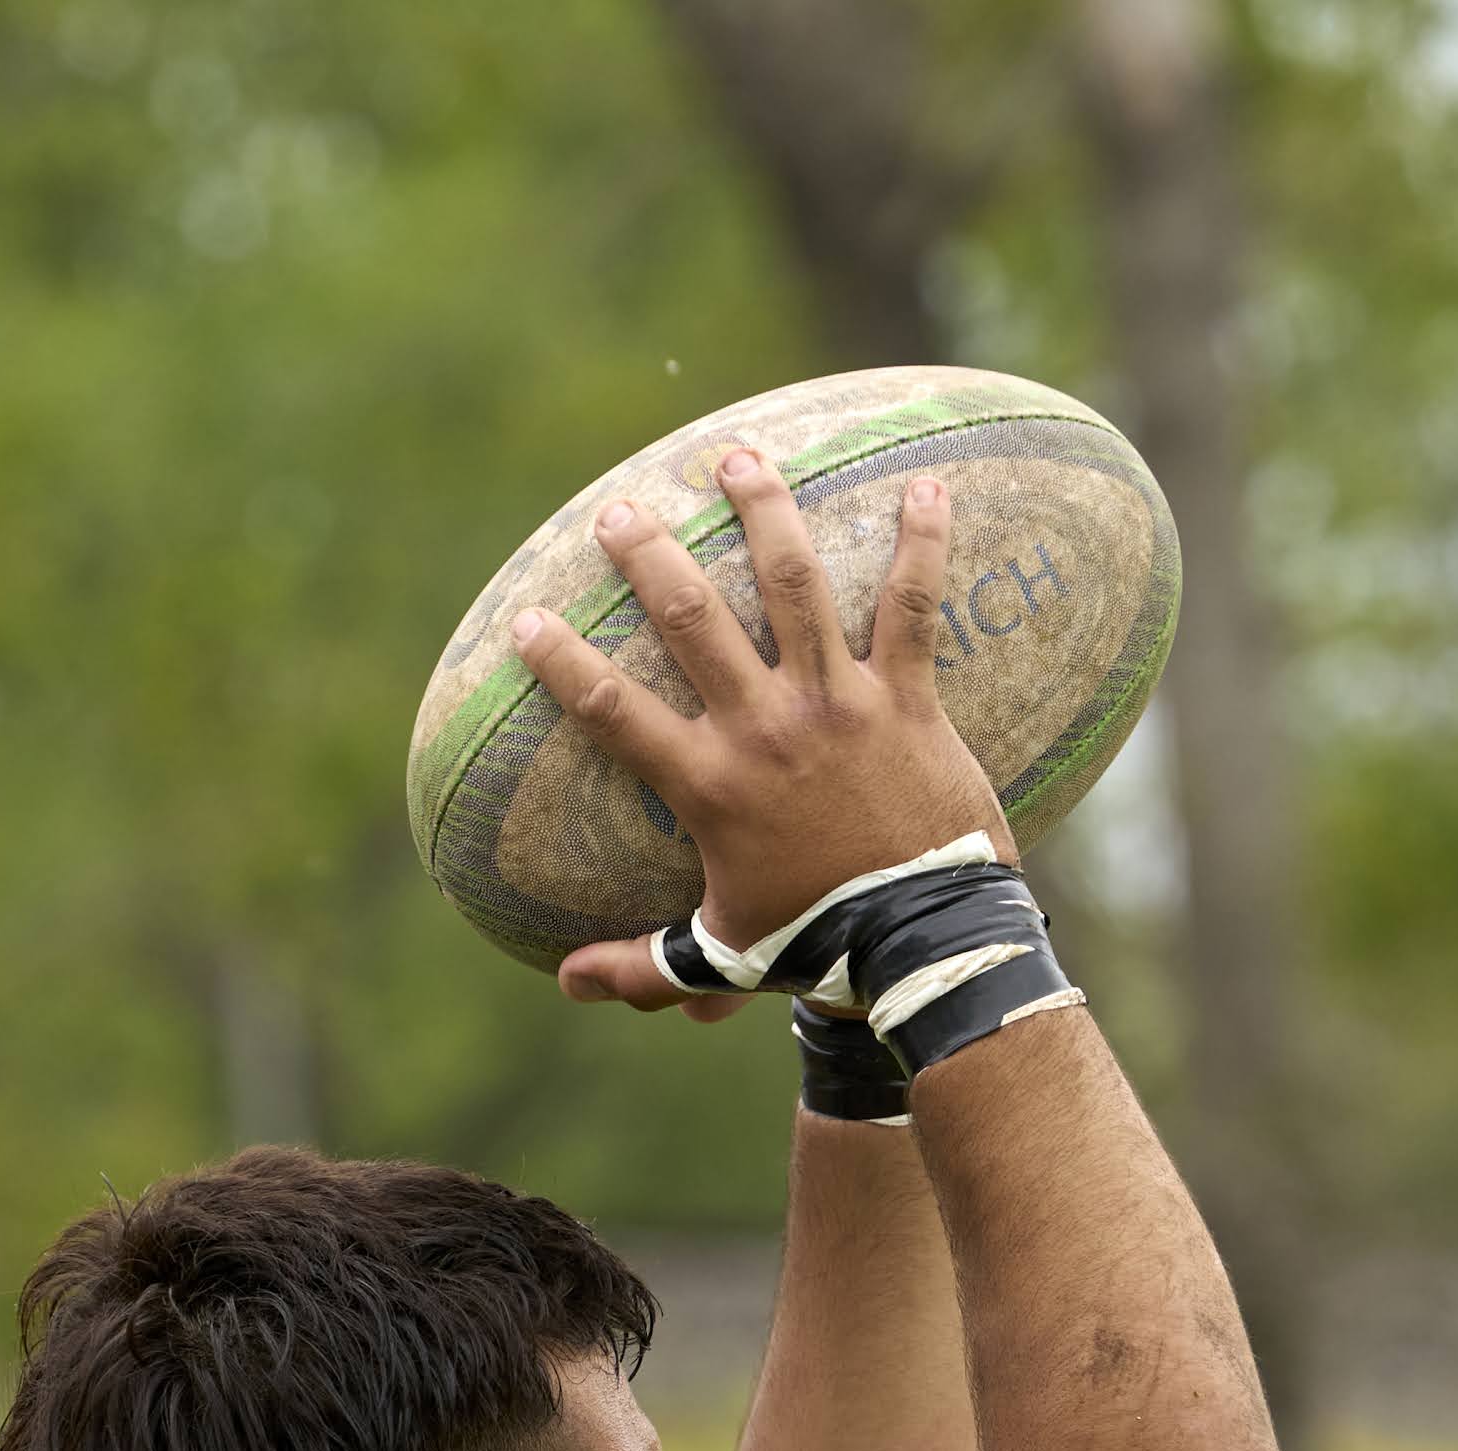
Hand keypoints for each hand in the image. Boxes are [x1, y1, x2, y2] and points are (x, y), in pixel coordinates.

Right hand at [509, 451, 1015, 1013]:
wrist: (923, 942)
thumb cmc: (820, 947)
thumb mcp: (720, 957)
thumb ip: (640, 968)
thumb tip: (565, 983)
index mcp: (709, 783)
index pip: (614, 711)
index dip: (563, 663)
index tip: (527, 620)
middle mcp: (763, 726)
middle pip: (691, 620)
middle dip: (648, 556)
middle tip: (619, 511)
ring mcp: (836, 702)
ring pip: (792, 585)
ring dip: (763, 513)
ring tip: (739, 459)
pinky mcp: (905, 697)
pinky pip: (911, 604)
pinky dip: (923, 542)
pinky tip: (930, 485)